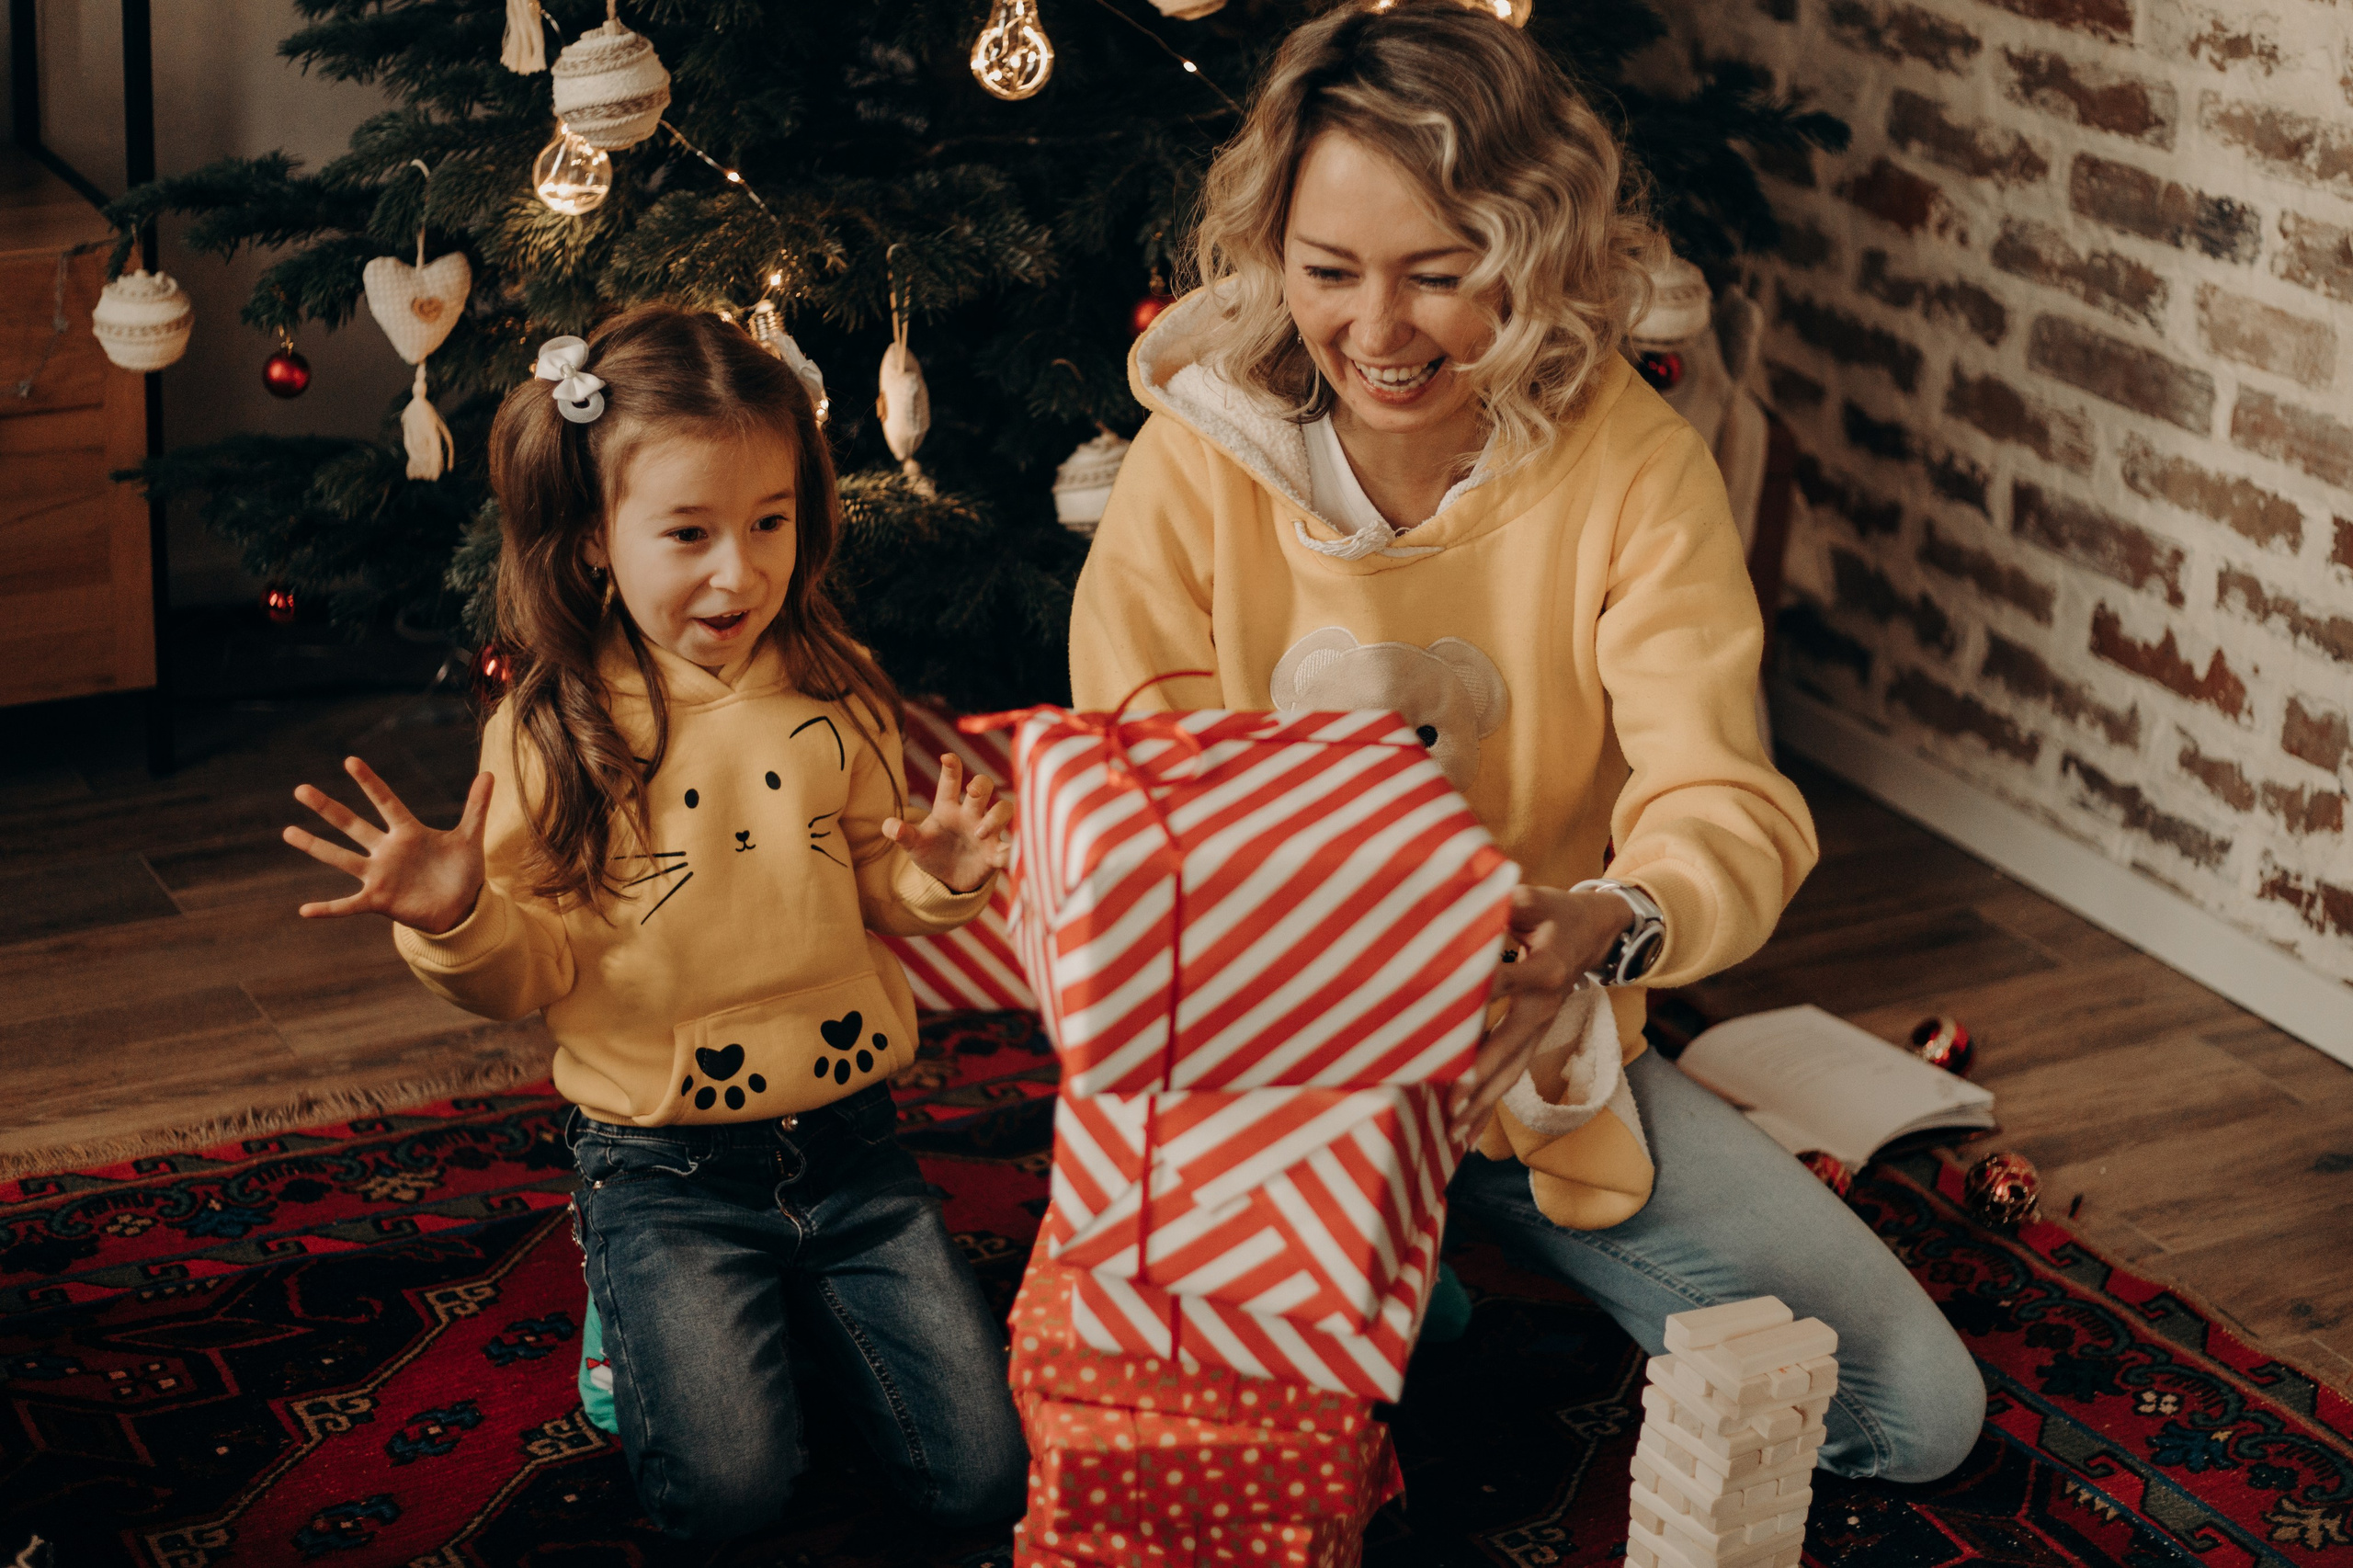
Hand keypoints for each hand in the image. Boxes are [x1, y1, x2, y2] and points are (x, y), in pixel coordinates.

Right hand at [283, 756, 492, 933]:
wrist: (460, 907)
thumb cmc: (461, 870)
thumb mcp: (469, 838)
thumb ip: (476, 807)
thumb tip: (491, 773)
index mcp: (408, 832)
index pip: (386, 802)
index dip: (370, 782)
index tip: (349, 760)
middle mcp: (387, 850)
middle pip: (352, 824)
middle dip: (328, 808)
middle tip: (300, 789)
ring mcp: (379, 875)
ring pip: (342, 858)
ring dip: (315, 847)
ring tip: (287, 832)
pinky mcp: (378, 900)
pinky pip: (348, 905)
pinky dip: (328, 909)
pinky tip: (304, 910)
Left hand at [883, 754, 1013, 893]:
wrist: (948, 879)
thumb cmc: (932, 853)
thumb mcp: (914, 844)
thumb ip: (902, 834)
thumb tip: (889, 826)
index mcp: (947, 808)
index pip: (950, 782)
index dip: (951, 767)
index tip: (947, 757)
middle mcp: (970, 814)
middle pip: (983, 786)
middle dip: (981, 785)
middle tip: (973, 793)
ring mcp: (987, 831)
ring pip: (1003, 809)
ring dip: (995, 817)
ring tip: (978, 833)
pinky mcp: (996, 853)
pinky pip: (1010, 847)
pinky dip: (1010, 851)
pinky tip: (1002, 857)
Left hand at [1445, 884, 1636, 1141]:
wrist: (1597, 933)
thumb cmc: (1555, 912)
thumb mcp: (1535, 899)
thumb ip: (1507, 902)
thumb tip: (1475, 900)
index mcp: (1545, 968)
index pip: (1504, 982)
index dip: (1477, 995)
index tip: (1444, 1013)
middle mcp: (1545, 1005)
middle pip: (1510, 1045)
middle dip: (1482, 1072)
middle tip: (1452, 1096)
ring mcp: (1542, 1027)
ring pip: (1511, 1071)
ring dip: (1483, 1102)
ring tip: (1453, 1129)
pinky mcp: (1535, 1038)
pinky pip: (1512, 1074)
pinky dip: (1489, 1104)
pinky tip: (1465, 1131)